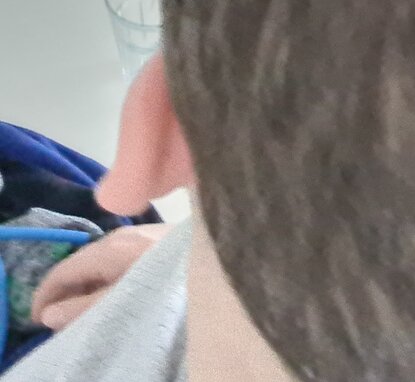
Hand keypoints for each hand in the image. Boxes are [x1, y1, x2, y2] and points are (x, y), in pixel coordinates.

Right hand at [31, 223, 172, 330]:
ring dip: (96, 286)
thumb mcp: (128, 300)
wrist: (234, 258)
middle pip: (86, 262)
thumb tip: (50, 314)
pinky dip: (118, 278)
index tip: (37, 320)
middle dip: (71, 291)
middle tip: (65, 322)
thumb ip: (89, 308)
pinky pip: (130, 260)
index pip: (65, 268)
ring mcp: (149, 233)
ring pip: (109, 261)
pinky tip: (126, 294)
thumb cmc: (176, 282)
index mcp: (113, 246)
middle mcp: (128, 233)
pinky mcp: (169, 240)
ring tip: (94, 313)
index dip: (45, 295)